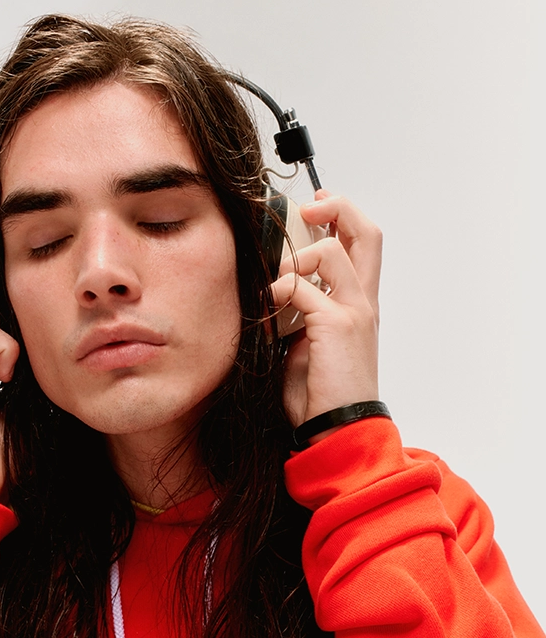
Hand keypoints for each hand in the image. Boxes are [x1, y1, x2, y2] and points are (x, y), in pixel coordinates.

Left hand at [272, 192, 381, 437]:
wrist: (337, 429)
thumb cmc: (321, 394)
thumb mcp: (308, 342)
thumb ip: (302, 311)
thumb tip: (274, 287)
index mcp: (359, 304)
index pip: (364, 243)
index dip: (343, 215)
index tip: (316, 208)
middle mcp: (363, 302)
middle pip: (368, 232)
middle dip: (338, 208)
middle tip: (309, 209)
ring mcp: (354, 311)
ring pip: (331, 251)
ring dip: (296, 258)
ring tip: (278, 281)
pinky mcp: (337, 325)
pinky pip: (302, 287)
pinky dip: (279, 289)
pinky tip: (269, 306)